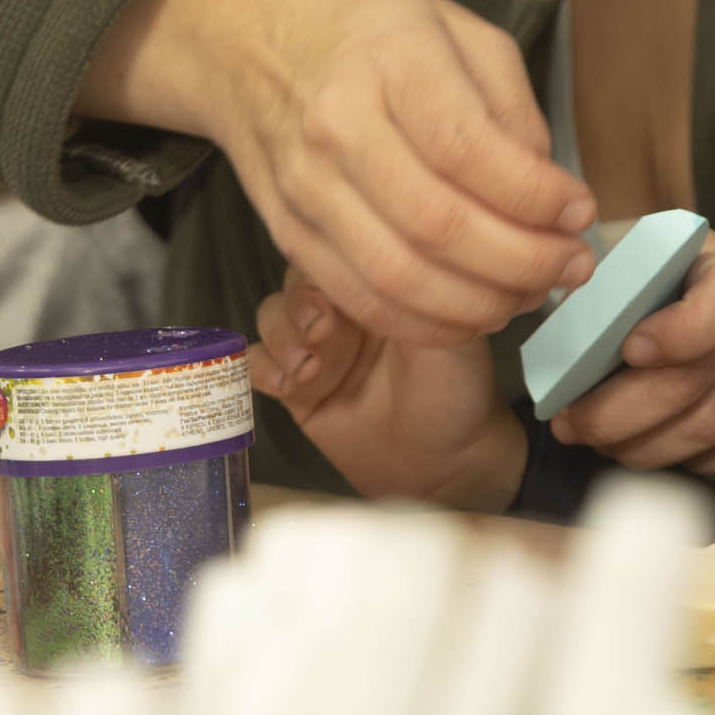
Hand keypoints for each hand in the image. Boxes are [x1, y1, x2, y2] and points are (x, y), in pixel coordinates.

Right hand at [80, 0, 597, 344]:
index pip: (468, 150)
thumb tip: (549, 191)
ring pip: (399, 276)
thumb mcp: (459, 30)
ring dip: (481, 302)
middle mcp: (339, 127)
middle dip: (523, 261)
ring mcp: (307, 187)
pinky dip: (426, 323)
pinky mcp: (288, 232)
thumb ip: (511, 107)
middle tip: (572, 267)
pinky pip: (361, 297)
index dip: (535, 195)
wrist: (251, 38)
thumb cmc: (372, 30)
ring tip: (532, 293)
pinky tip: (474, 311)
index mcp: (392, 62)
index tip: (581, 211)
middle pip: (438, 225)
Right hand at [247, 267, 524, 509]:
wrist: (443, 460)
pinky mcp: (296, 386)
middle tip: (318, 332)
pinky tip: (287, 386)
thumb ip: (418, 301)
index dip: (328, 270)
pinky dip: (262, 368)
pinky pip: (257, 363)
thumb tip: (386, 266)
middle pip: (297, 280)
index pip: (341, 254)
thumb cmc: (457, 390)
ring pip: (272, 316)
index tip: (336, 300)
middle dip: (298, 304)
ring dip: (280, 336)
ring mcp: (318, 346)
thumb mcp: (452, 336)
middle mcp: (346, 308)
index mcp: (384, 284)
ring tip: (307, 370)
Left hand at [547, 231, 714, 473]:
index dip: (678, 333)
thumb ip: (611, 285)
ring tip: (603, 441)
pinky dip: (691, 461)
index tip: (627, 350)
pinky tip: (659, 448)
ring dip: (644, 447)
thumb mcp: (643, 265)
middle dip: (620, 414)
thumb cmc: (678, 288)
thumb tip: (569, 327)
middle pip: (700, 383)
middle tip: (572, 424)